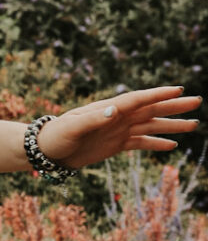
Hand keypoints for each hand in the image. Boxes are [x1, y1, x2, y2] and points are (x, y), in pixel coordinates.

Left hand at [38, 85, 200, 170]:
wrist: (47, 150)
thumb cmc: (56, 135)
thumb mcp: (72, 127)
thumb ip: (93, 119)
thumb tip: (114, 110)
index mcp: (108, 108)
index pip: (138, 99)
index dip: (158, 95)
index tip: (178, 90)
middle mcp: (117, 117)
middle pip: (150, 110)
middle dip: (173, 106)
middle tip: (196, 101)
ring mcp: (118, 130)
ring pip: (150, 126)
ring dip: (171, 125)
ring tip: (193, 124)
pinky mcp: (116, 144)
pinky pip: (140, 143)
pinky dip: (156, 144)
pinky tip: (172, 145)